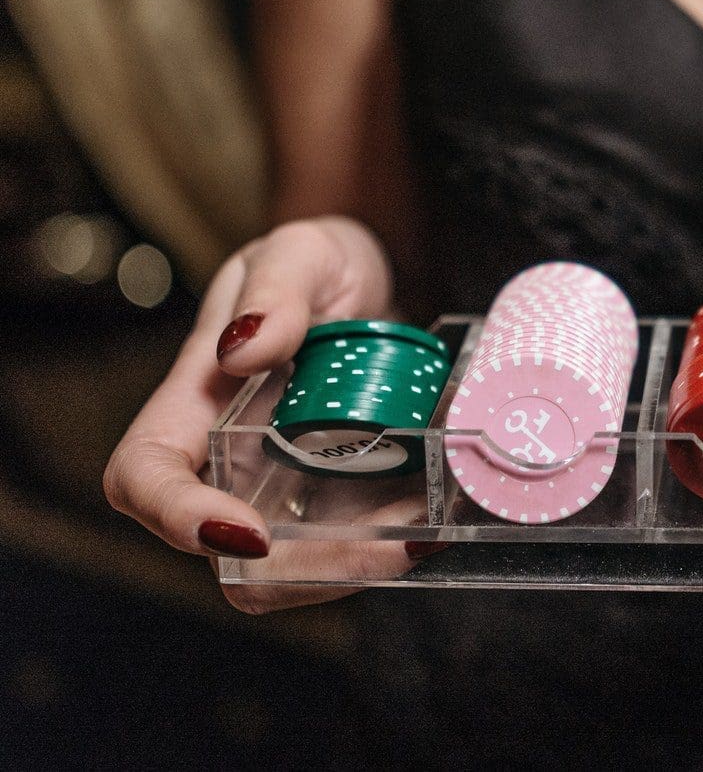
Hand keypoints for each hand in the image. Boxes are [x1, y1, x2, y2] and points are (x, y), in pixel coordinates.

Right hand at [103, 216, 421, 612]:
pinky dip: (395, 542)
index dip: (179, 517)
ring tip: (430, 528)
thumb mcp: (300, 252)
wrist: (370, 281)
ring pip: (300, 567)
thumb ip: (276, 289)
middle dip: (312, 568)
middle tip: (396, 542)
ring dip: (365, 565)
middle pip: (231, 556)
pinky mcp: (341, 496)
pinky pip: (356, 544)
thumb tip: (245, 347)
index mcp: (193, 404)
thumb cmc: (315, 264)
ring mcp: (286, 487)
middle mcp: (230, 461)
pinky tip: (441, 516)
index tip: (248, 532)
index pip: (144, 476)